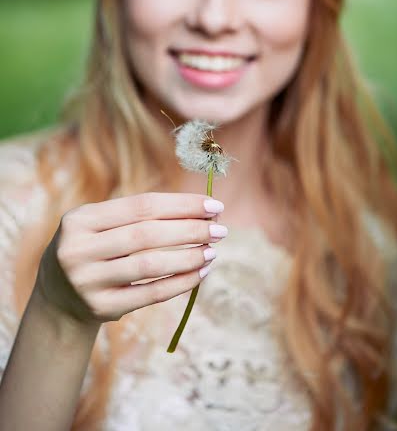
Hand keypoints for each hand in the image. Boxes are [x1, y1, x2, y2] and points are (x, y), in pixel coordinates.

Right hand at [35, 193, 225, 324]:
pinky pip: (149, 294)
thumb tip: (202, 211)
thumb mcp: (102, 224)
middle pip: (147, 234)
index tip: (214, 205)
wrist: (59, 296)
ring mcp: (87, 281)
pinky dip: (180, 283)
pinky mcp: (100, 308)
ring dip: (189, 257)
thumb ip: (142, 215)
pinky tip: (200, 274)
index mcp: (80, 219)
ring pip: (150, 265)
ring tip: (212, 251)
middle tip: (221, 229)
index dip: (182, 205)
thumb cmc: (95, 248)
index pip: (142, 205)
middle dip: (190, 230)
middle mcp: (78, 248)